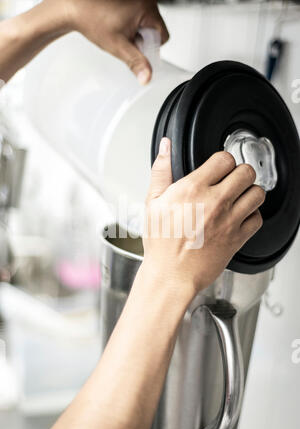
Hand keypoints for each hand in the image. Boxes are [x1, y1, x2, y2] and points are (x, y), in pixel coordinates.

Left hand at [58, 0, 168, 83]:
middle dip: (142, 38)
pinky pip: (139, 13)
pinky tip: (118, 22)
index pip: (163, 35)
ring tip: (119, 29)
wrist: (75, 6)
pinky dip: (131, 21)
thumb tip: (147, 77)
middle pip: (155, 28)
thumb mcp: (118, 46)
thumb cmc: (93, 20)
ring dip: (136, 30)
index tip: (137, 47)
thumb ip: (136, 62)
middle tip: (125, 38)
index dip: (151, 46)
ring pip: (147, 21)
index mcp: (147, 7)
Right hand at [143, 138, 264, 295]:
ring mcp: (229, 220)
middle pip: (246, 172)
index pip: (224, 159)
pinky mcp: (238, 238)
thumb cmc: (161, 244)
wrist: (171, 275)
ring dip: (250, 192)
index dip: (223, 161)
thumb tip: (165, 147)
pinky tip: (239, 217)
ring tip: (238, 197)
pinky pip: (258, 219)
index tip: (219, 168)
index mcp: (193, 189)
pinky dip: (252, 216)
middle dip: (239, 173)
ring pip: (257, 194)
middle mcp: (214, 202)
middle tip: (231, 181)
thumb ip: (161, 171)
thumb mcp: (153, 203)